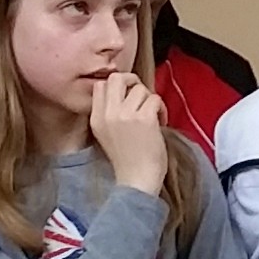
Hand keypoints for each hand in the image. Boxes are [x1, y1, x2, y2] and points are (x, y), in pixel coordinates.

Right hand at [84, 68, 170, 197]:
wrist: (137, 180)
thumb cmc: (127, 159)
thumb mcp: (107, 134)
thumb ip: (110, 113)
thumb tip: (127, 92)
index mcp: (96, 118)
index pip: (100, 85)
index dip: (117, 86)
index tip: (128, 96)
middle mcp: (107, 114)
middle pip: (116, 78)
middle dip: (132, 81)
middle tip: (142, 95)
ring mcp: (125, 115)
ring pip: (140, 88)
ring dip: (151, 99)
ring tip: (153, 116)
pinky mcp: (144, 119)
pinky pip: (155, 98)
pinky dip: (162, 108)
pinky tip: (160, 122)